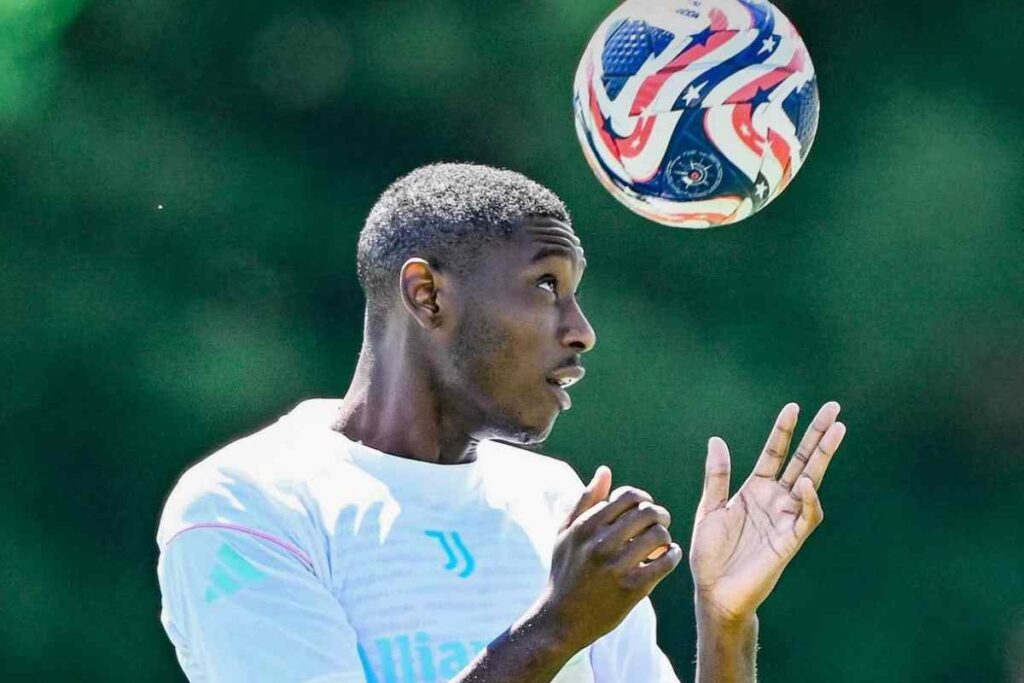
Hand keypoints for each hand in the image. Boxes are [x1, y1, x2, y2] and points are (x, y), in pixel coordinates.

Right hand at [540, 466, 683, 650]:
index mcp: (586, 526)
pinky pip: (665, 563)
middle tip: (660, 523)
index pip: (628, 496)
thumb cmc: (565, 570)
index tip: (643, 508)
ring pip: (659, 536)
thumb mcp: (567, 533)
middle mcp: (600, 543)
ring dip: (665, 536)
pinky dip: (673, 555)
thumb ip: (586, 500)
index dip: (642, 498)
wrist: (561, 619)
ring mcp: (617, 567)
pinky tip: (669, 556)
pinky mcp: (632, 589)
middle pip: (647, 512)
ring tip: (662, 542)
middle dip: (659, 515)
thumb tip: (605, 471)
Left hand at [689, 402, 846, 622]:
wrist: (714, 592)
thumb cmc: (711, 554)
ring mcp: (785, 518)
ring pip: (811, 481)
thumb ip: (717, 476)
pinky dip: (808, 499)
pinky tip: (804, 481)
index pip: (775, 453)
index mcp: (755, 490)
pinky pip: (806, 516)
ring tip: (836, 430)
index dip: (784, 431)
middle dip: (817, 435)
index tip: (793, 407)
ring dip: (823, 457)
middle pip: (802, 460)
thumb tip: (716, 440)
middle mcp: (774, 500)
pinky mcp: (790, 540)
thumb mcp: (710, 508)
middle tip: (834, 408)